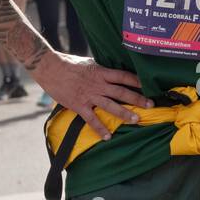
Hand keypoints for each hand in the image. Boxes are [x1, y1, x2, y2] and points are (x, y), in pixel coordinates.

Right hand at [37, 54, 151, 139]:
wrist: (49, 68)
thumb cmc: (68, 64)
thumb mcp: (89, 63)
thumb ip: (101, 70)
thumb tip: (112, 72)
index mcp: (101, 72)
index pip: (123, 76)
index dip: (137, 81)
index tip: (148, 86)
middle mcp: (98, 84)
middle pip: (122, 92)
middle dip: (137, 99)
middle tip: (150, 105)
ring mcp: (89, 96)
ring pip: (110, 106)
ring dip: (124, 113)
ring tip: (136, 120)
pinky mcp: (79, 105)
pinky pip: (92, 119)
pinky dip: (100, 128)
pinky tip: (108, 137)